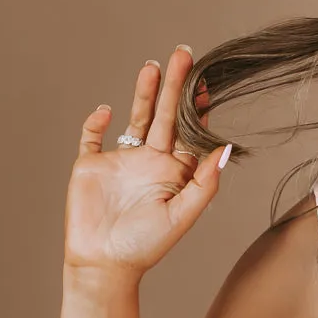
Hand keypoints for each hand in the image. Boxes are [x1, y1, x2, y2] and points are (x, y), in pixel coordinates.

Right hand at [64, 46, 230, 278]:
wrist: (104, 264)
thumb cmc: (146, 246)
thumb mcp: (182, 215)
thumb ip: (204, 183)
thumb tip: (225, 149)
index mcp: (174, 172)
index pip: (189, 133)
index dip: (197, 109)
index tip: (207, 83)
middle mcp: (150, 161)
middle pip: (165, 116)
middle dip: (174, 86)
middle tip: (184, 54)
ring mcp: (120, 160)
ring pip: (135, 117)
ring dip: (144, 93)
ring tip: (153, 66)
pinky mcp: (91, 165)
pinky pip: (91, 136)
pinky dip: (96, 121)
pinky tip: (106, 110)